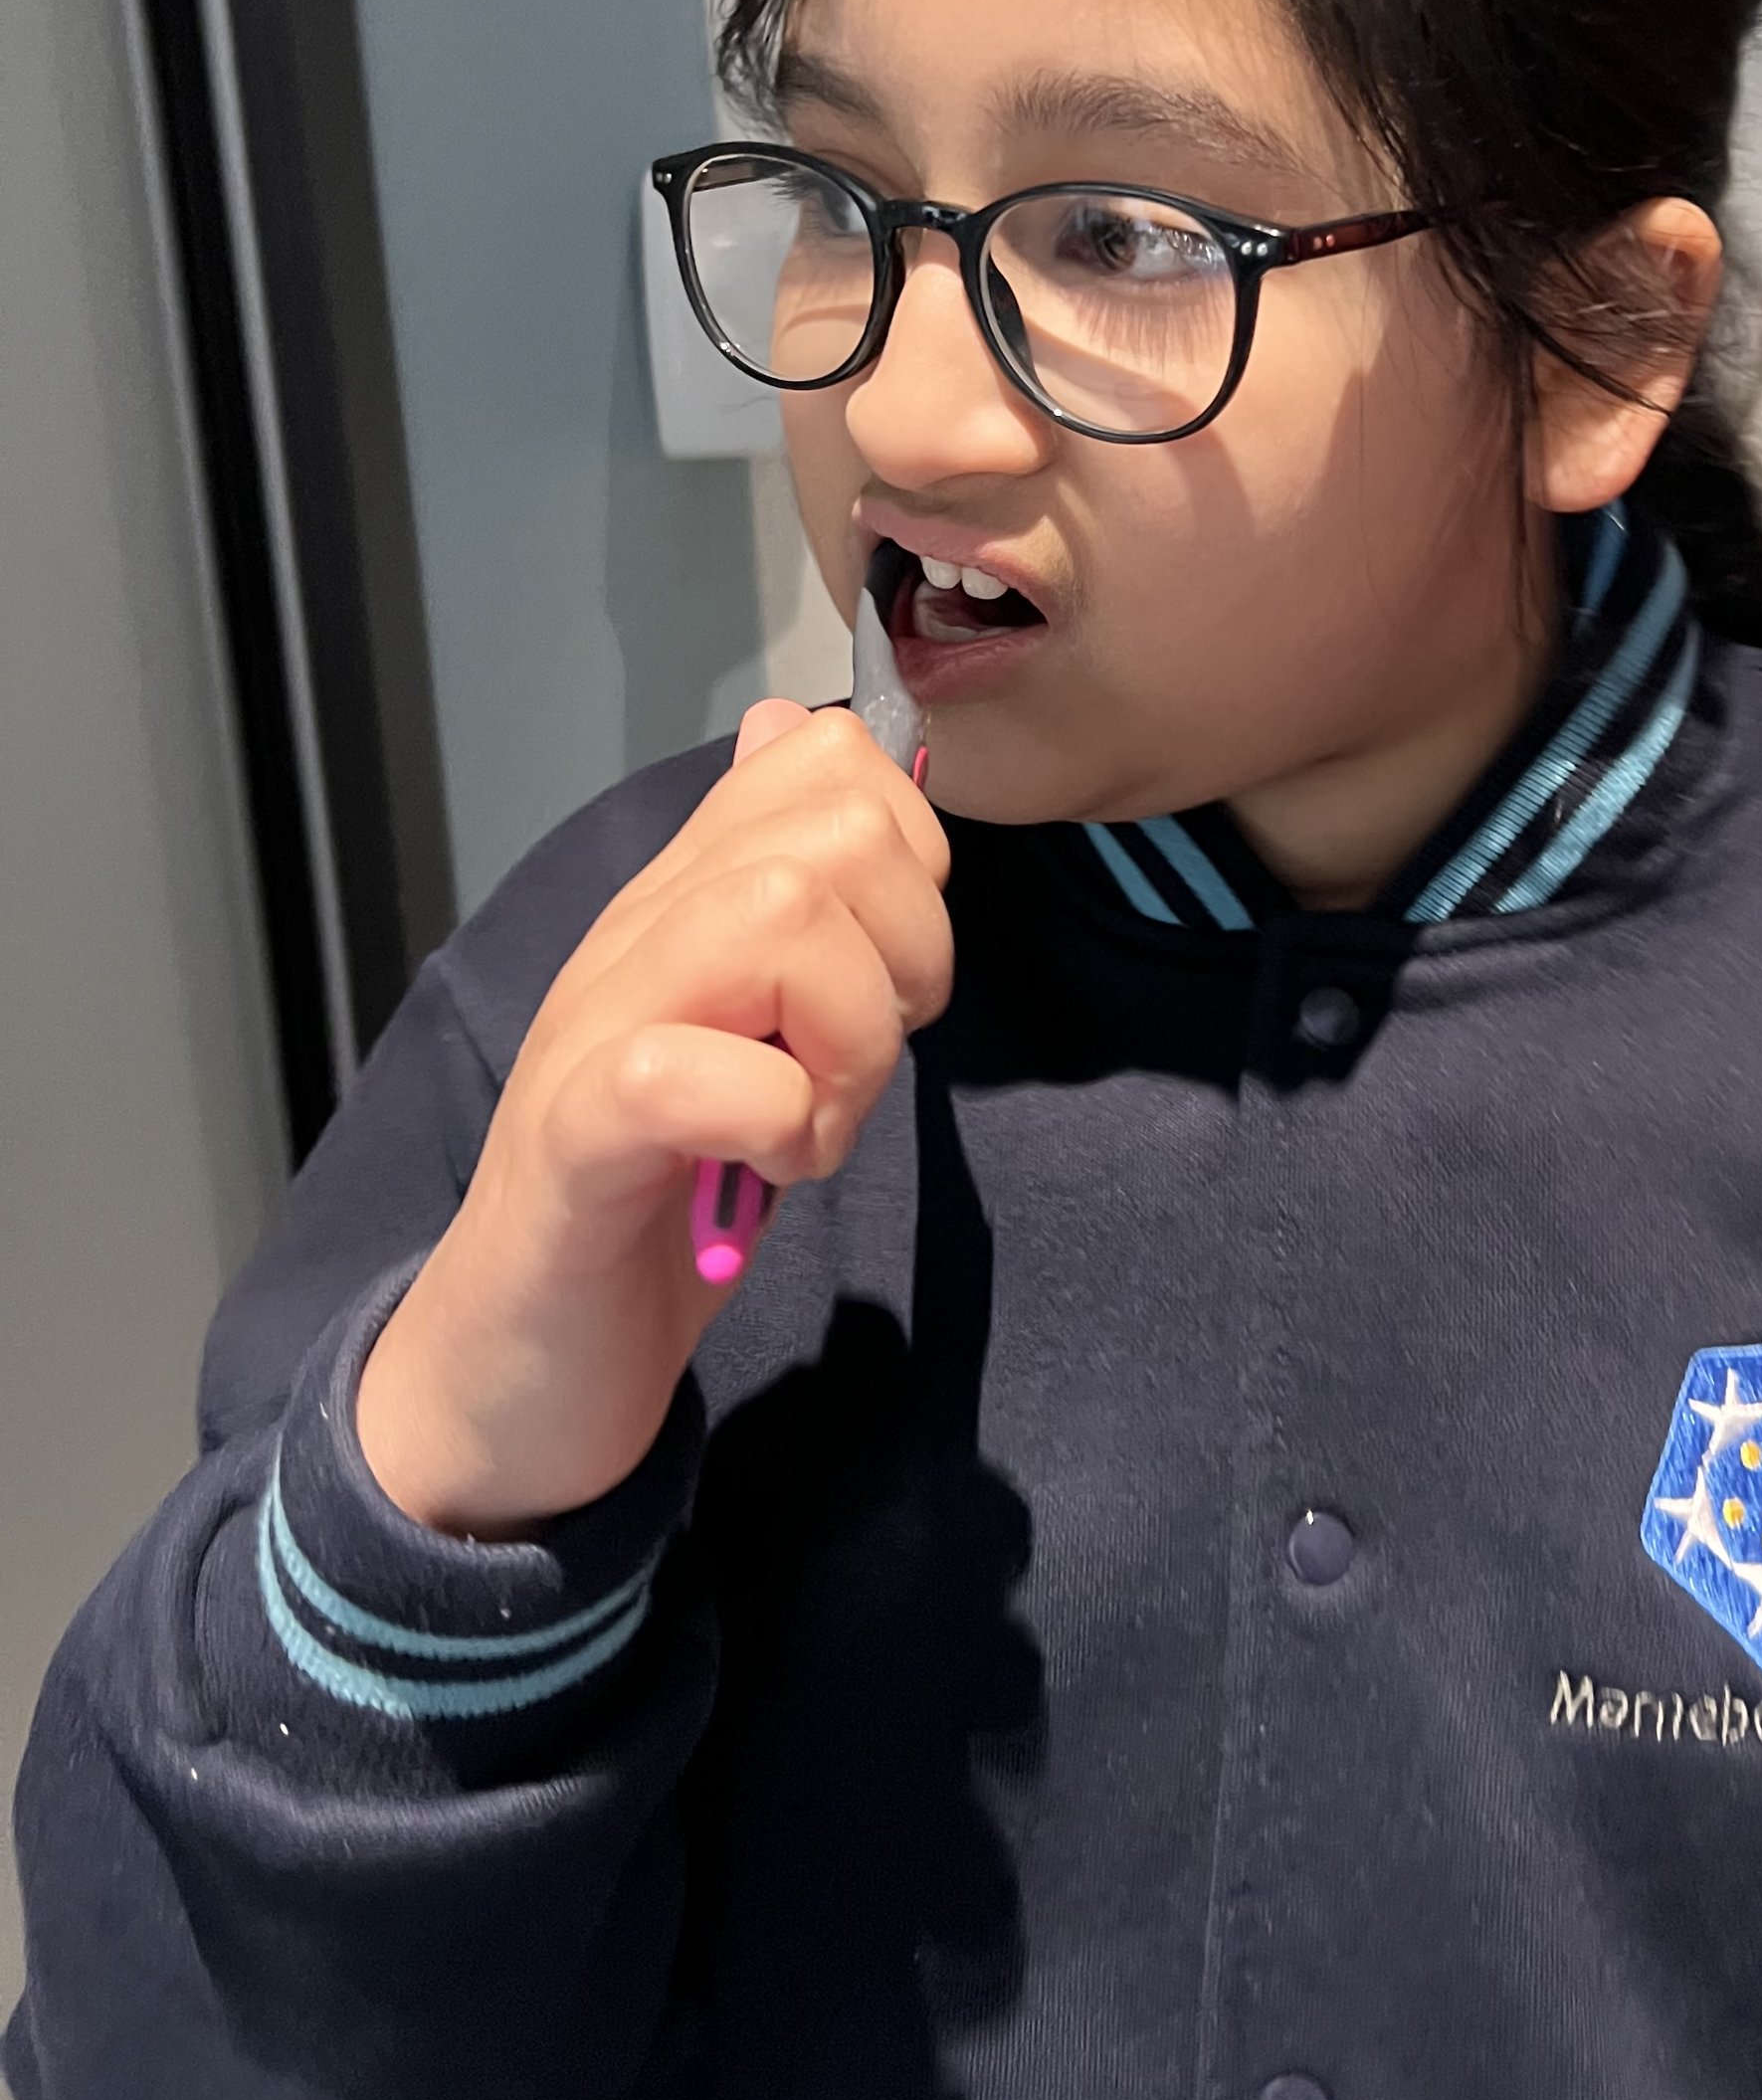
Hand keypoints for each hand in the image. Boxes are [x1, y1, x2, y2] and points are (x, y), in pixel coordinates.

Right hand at [356, 699, 949, 1534]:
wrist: (515, 1364)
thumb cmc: (658, 1196)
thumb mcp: (760, 1027)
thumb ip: (797, 900)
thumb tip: (807, 734)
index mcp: (689, 901)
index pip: (828, 758)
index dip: (908, 850)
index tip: (889, 969)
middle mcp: (639, 935)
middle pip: (832, 830)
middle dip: (906, 952)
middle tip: (860, 1063)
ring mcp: (597, 1025)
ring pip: (776, 917)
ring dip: (844, 1042)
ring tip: (814, 1127)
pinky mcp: (576, 1136)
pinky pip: (689, 1066)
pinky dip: (775, 1119)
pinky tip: (769, 1170)